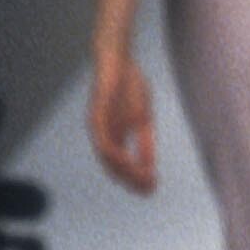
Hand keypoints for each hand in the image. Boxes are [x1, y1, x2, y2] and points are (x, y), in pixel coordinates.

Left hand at [89, 48, 156, 193]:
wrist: (118, 58)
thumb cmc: (129, 86)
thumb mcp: (142, 119)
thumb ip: (145, 143)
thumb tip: (150, 168)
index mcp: (113, 137)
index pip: (122, 166)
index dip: (136, 180)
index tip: (153, 189)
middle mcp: (102, 135)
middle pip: (113, 167)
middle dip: (131, 180)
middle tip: (149, 190)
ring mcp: (98, 125)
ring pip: (107, 157)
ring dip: (124, 170)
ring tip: (141, 178)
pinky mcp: (96, 114)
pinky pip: (102, 138)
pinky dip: (114, 152)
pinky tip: (126, 159)